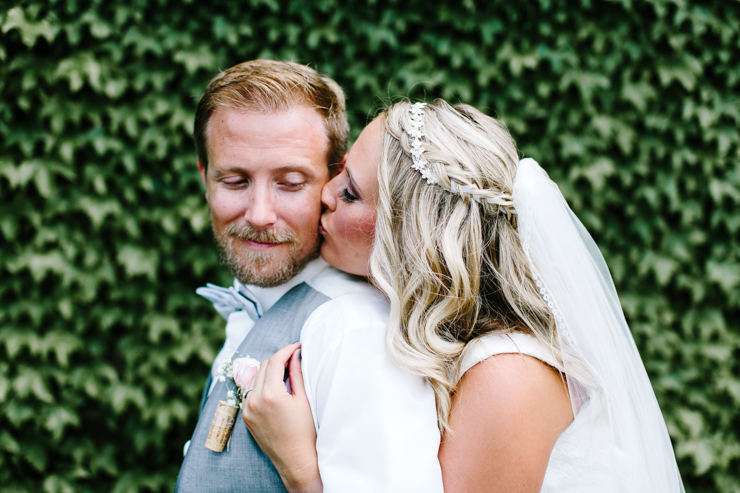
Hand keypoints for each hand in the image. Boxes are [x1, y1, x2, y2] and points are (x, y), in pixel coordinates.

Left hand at [242, 343, 322, 492]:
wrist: (296, 460)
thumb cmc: (305, 431)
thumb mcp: (303, 399)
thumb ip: (297, 373)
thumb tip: (295, 354)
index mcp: (270, 395)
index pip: (274, 362)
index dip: (286, 350)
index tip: (297, 346)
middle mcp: (254, 401)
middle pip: (263, 367)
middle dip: (278, 359)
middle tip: (293, 358)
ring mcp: (248, 410)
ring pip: (254, 378)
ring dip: (268, 371)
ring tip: (285, 371)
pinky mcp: (246, 417)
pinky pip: (250, 392)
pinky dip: (261, 385)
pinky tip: (274, 387)